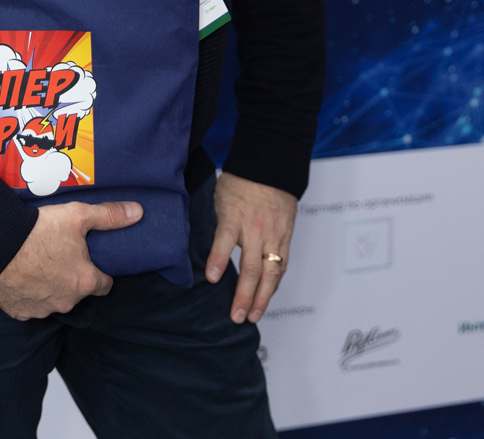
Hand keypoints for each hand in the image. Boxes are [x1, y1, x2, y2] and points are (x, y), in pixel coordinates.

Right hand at [0, 199, 142, 320]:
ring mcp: (42, 310)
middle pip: (78, 292)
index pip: (104, 284)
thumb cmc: (40, 229)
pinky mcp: (20, 313)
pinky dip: (30, 294)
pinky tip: (23, 275)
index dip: (100, 272)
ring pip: (54, 300)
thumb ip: (109, 216)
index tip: (90, 259)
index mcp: (84, 281)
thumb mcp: (78, 215)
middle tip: (61, 255)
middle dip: (73, 278)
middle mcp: (66, 302)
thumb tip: (138, 213)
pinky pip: (31, 306)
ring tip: (40, 263)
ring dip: (51, 287)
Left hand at [205, 171, 296, 324]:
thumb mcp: (219, 197)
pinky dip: (274, 284)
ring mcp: (273, 235)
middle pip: (252, 267)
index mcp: (235, 215)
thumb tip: (198, 246)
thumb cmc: (240, 182)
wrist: (271, 167)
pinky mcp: (285, 237)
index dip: (218, 260)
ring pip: (270, 272)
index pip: (225, 239)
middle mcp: (255, 228)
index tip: (212, 278)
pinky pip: (282, 265)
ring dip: (262, 297)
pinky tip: (267, 297)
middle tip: (237, 316)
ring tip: (254, 315)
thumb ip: (215, 223)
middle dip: (244, 294)